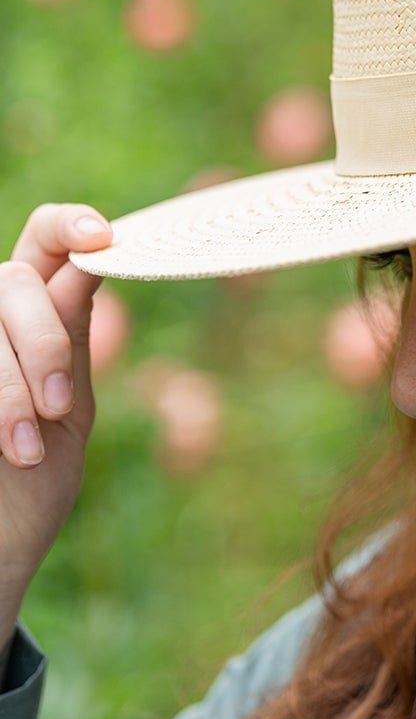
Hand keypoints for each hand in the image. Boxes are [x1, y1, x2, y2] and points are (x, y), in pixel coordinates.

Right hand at [0, 204, 112, 599]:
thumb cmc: (28, 494)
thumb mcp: (67, 413)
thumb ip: (69, 340)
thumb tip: (95, 260)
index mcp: (32, 319)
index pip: (45, 243)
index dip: (69, 224)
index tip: (104, 237)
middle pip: (14, 281)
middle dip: (41, 343)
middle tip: (57, 409)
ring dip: (9, 385)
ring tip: (25, 448)